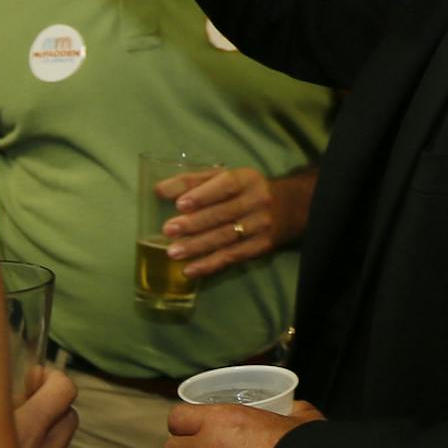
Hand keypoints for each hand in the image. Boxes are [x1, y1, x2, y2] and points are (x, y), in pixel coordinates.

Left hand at [159, 168, 311, 277]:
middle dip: (194, 224)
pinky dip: (209, 265)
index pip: (225, 185)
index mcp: (247, 179)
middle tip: (168, 230)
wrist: (288, 208)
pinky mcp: (260, 247)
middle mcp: (257, 201)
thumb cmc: (244, 190)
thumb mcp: (223, 178)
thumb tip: (159, 190)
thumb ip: (192, 181)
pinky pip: (232, 257)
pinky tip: (189, 270)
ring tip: (173, 253)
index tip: (180, 205)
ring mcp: (261, 226)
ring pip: (226, 238)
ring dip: (198, 247)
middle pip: (224, 214)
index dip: (203, 195)